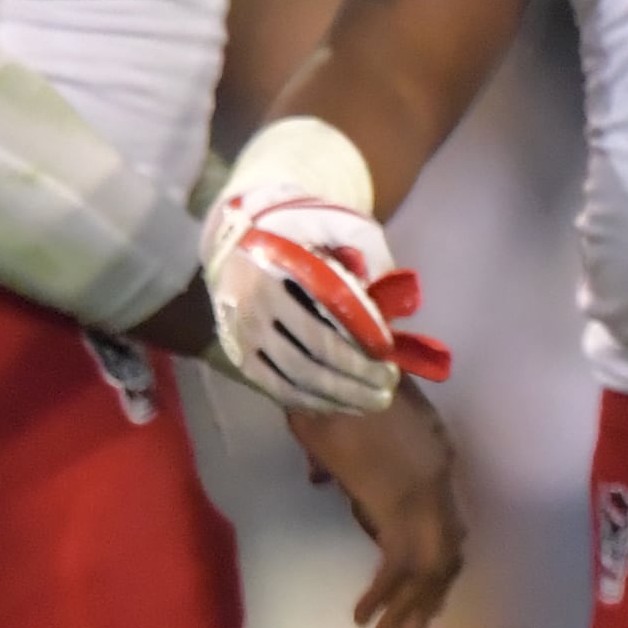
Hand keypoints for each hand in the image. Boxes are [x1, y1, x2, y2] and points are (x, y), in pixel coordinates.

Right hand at [202, 184, 450, 416]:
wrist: (235, 246)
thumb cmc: (294, 237)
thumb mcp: (327, 223)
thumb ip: (361, 245)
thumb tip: (392, 284)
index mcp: (282, 264)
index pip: (329, 301)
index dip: (363, 328)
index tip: (389, 348)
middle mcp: (259, 300)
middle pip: (316, 347)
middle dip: (358, 371)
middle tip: (390, 382)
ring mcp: (245, 333)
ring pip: (298, 374)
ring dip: (341, 393)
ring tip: (375, 400)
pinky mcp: (240, 357)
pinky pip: (278, 388)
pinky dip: (312, 401)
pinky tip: (341, 404)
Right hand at [290, 388, 469, 627]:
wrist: (337, 361)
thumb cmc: (338, 382)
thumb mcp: (349, 421)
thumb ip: (339, 457)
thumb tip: (320, 478)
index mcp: (433, 457)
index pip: (444, 525)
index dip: (435, 565)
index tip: (422, 595)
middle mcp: (438, 478)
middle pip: (444, 553)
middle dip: (428, 600)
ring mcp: (424, 491)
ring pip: (430, 566)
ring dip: (410, 608)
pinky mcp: (398, 503)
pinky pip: (400, 563)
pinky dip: (385, 595)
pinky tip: (364, 617)